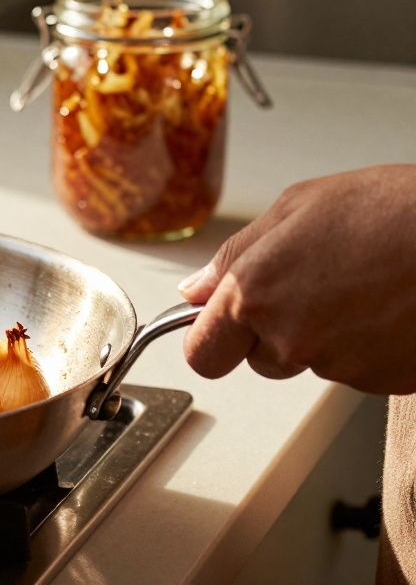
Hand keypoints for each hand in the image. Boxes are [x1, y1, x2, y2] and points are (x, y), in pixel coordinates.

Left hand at [179, 165, 415, 393]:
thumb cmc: (392, 210)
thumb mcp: (297, 207)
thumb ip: (235, 255)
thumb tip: (196, 289)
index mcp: (256, 294)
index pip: (203, 354)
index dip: (211, 340)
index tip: (219, 328)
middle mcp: (291, 340)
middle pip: (259, 361)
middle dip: (273, 333)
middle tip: (314, 287)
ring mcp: (340, 366)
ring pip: (311, 362)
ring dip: (326, 335)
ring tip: (363, 285)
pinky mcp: (383, 381)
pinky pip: (359, 369)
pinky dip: (369, 345)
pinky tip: (389, 305)